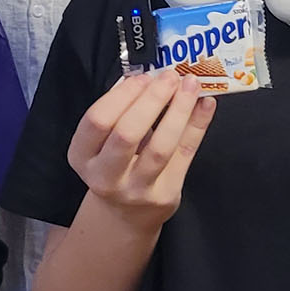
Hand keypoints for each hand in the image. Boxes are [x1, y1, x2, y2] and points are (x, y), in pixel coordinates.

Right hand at [66, 70, 214, 228]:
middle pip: (127, 134)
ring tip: (190, 85)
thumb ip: (122, 111)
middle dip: (151, 100)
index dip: (122, 96)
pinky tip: (206, 104)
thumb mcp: (105, 142)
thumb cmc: (116, 165)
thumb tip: (151, 77)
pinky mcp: (165, 194)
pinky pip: (185, 154)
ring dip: (179, 110)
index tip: (142, 78)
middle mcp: (106, 176)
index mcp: (83, 156)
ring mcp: (136, 189)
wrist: (126, 213)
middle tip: (169, 77)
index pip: (97, 121)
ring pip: (160, 147)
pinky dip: (198, 125)